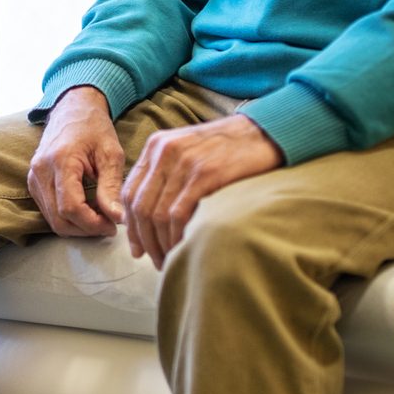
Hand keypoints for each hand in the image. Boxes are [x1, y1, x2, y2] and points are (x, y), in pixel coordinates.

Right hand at [25, 87, 125, 236]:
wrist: (72, 108)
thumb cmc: (94, 127)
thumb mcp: (110, 154)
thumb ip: (112, 187)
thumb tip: (118, 218)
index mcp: (60, 161)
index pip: (70, 207)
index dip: (93, 224)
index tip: (113, 225)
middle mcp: (41, 171)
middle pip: (59, 219)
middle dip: (86, 229)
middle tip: (109, 225)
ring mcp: (33, 178)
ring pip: (52, 219)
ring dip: (77, 226)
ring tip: (100, 217)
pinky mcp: (33, 183)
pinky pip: (48, 211)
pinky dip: (68, 217)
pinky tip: (87, 210)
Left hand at [121, 113, 283, 267]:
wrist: (263, 133)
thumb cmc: (227, 148)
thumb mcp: (187, 151)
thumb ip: (165, 174)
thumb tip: (147, 216)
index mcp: (156, 146)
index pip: (130, 192)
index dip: (131, 226)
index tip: (137, 248)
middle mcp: (164, 152)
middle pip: (140, 206)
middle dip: (144, 240)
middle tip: (154, 261)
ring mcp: (184, 162)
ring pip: (157, 214)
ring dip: (160, 244)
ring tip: (169, 260)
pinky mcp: (205, 174)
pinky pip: (179, 215)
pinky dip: (177, 237)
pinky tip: (183, 248)